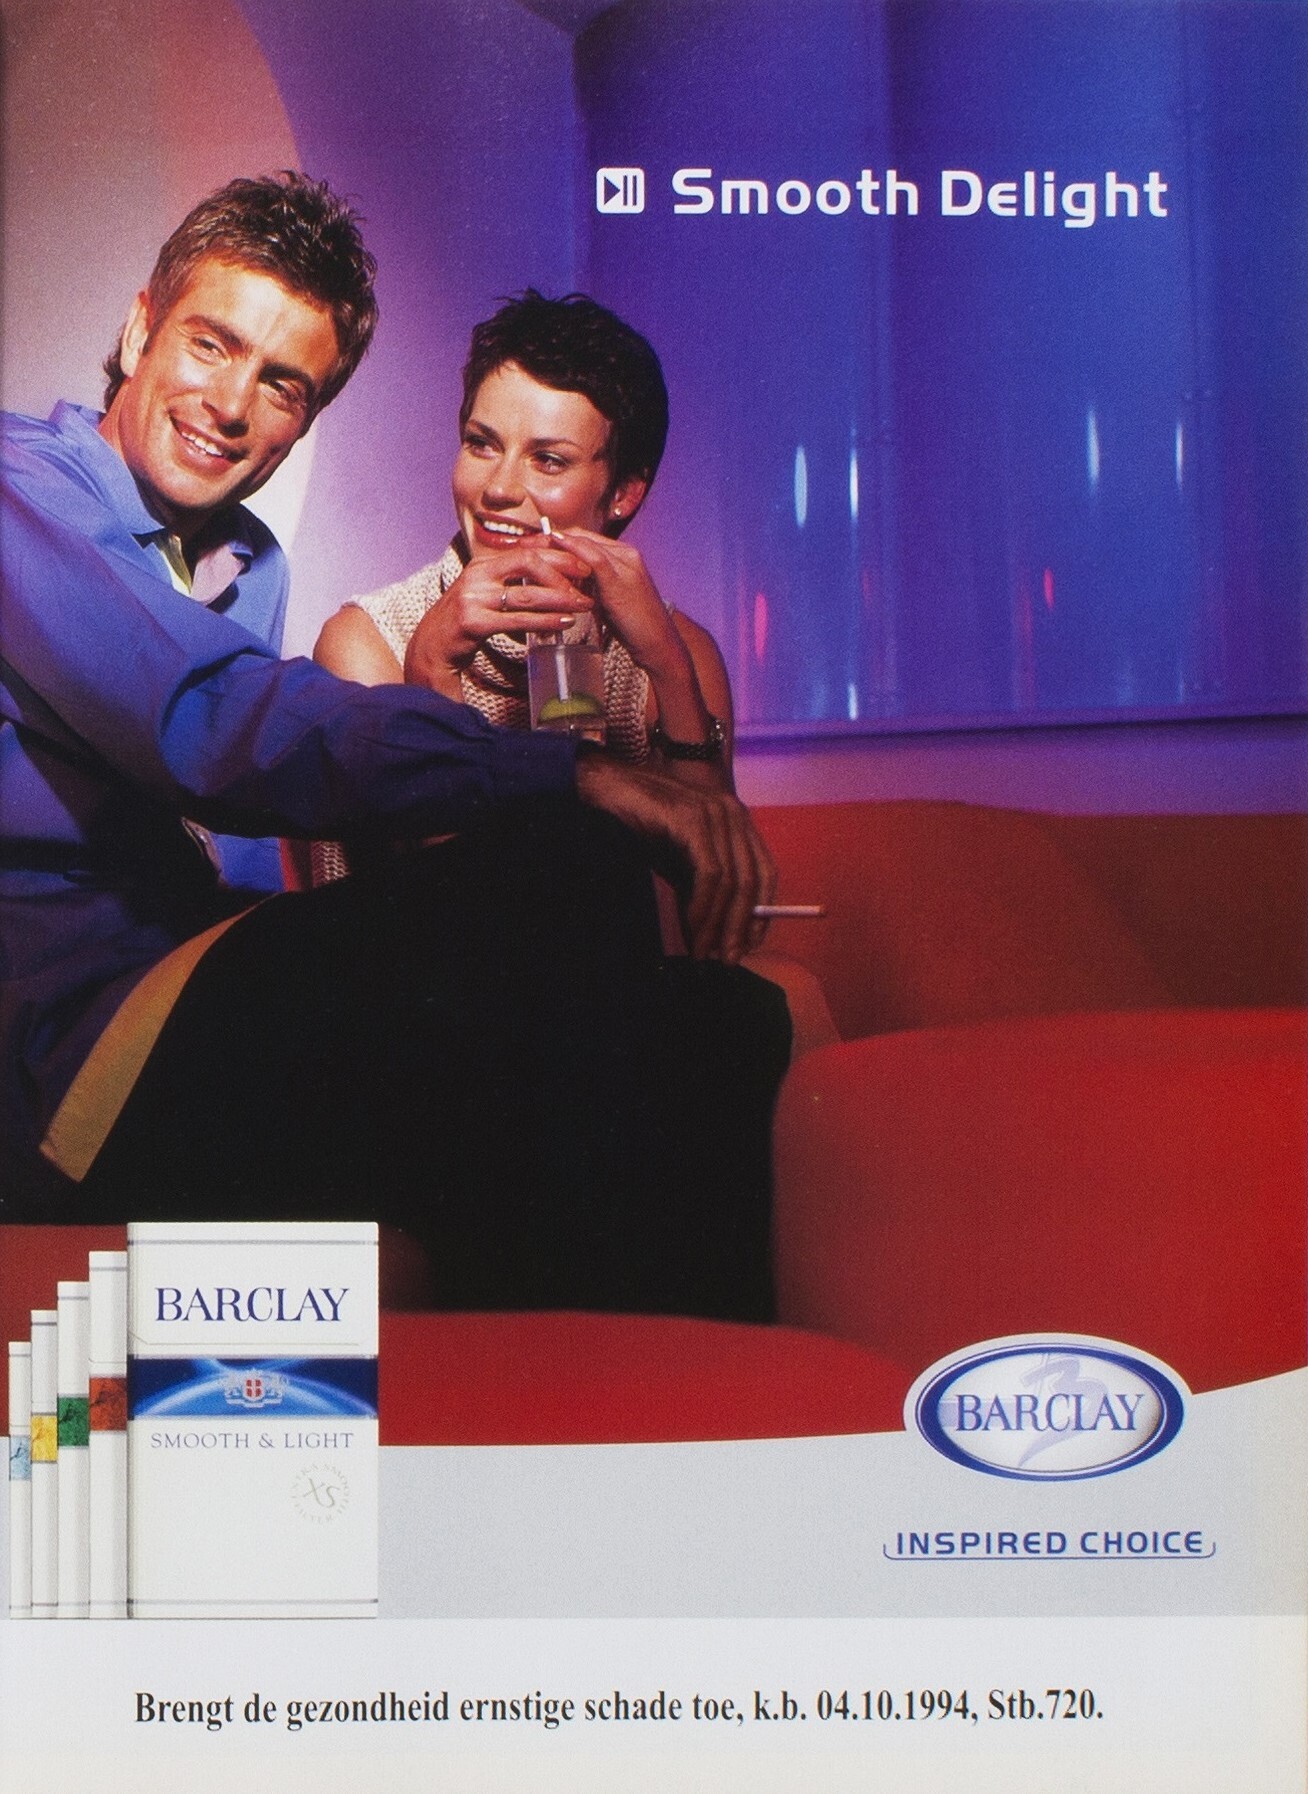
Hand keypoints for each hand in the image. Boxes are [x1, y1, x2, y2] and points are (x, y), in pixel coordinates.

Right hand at [404, 541, 593, 697]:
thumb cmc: (467, 619)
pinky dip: (545, 621)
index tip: (583, 564)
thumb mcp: (487, 590)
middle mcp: (478, 575)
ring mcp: (474, 598)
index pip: (527, 550)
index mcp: (483, 563)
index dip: (558, 555)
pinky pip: (518, 620)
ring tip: (583, 604)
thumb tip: (550, 563)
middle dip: (562, 570)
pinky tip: (564, 623)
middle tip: (587, 580)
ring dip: (560, 599)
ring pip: (527, 594)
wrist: (433, 646)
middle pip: (528, 563)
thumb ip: (512, 577)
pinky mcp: (474, 622)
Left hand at [540, 527, 684, 679]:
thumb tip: (564, 586)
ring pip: (584, 544)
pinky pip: (593, 558)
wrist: (659, 645)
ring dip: (553, 543)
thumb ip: (591, 588)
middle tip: (519, 543)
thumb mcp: (609, 601)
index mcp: (624, 557)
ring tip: (526, 547)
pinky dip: (572, 551)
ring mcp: (626, 564)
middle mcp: (626, 554)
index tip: (529, 544)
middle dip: (548, 538)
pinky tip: (551, 549)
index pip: (584, 539)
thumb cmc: (634, 628)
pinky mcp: (622, 578)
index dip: (555, 539)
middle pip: (580, 537)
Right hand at [574, 753, 774, 961]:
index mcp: (737, 821)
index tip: (748, 945)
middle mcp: (733, 813)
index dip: (760, 913)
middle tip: (726, 959)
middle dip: (739, 926)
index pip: (765, 872)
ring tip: (703, 950)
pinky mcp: (693, 819)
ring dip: (717, 923)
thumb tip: (713, 939)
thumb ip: (700, 893)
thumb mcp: (678, 866)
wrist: (606, 792)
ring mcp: (715, 813)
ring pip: (731, 880)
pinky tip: (692, 927)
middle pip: (751, 880)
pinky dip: (702, 906)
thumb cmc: (642, 826)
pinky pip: (708, 873)